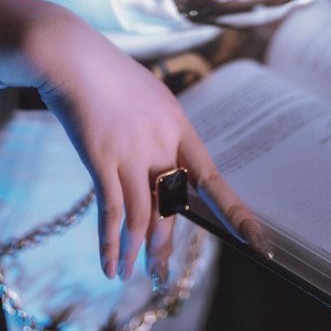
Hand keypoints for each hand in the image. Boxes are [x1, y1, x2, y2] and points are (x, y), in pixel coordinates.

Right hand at [0, 0, 259, 281]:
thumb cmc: (107, 73)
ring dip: (137, 252)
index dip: (235, 213)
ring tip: (131, 275)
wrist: (73, 56)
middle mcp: (160, 142)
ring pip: (142, 217)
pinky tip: (110, 266)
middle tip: (161, 275)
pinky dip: (110, 244)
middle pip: (171, 206)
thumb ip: (159, 130)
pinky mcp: (101, 159)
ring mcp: (131, 152)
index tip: (256, 242)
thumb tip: (164, 162)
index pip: (211, 178)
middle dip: (164, 246)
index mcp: (177, 125)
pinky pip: (110, 213)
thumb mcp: (148, 95)